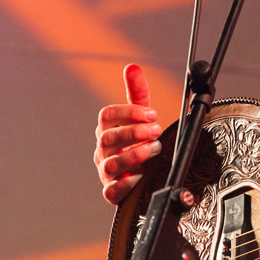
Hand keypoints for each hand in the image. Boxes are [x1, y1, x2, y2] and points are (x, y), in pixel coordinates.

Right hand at [94, 64, 163, 204]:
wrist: (143, 175)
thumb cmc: (139, 142)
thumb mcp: (141, 116)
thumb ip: (137, 93)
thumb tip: (132, 67)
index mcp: (107, 129)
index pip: (107, 116)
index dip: (129, 113)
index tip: (152, 114)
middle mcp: (103, 150)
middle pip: (108, 138)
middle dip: (134, 132)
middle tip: (156, 130)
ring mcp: (106, 172)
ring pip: (110, 163)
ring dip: (134, 155)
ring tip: (154, 149)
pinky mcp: (112, 192)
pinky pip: (111, 191)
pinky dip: (123, 185)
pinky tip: (139, 177)